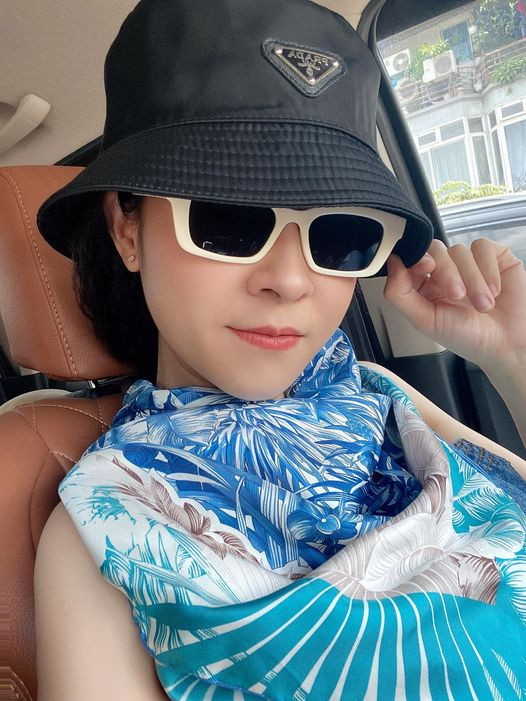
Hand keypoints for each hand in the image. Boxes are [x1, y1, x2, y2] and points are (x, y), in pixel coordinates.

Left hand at [383, 238, 525, 369]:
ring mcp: (469, 263)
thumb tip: (391, 263)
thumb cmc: (467, 337)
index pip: (413, 258)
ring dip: (472, 278)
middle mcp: (445, 271)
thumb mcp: (425, 320)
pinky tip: (494, 291)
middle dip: (446, 271)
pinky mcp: (493, 258)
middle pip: (435, 250)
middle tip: (457, 295)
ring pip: (460, 250)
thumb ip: (400, 294)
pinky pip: (484, 247)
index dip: (416, 257)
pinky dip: (488, 269)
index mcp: (424, 285)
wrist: (506, 345)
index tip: (425, 267)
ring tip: (483, 305)